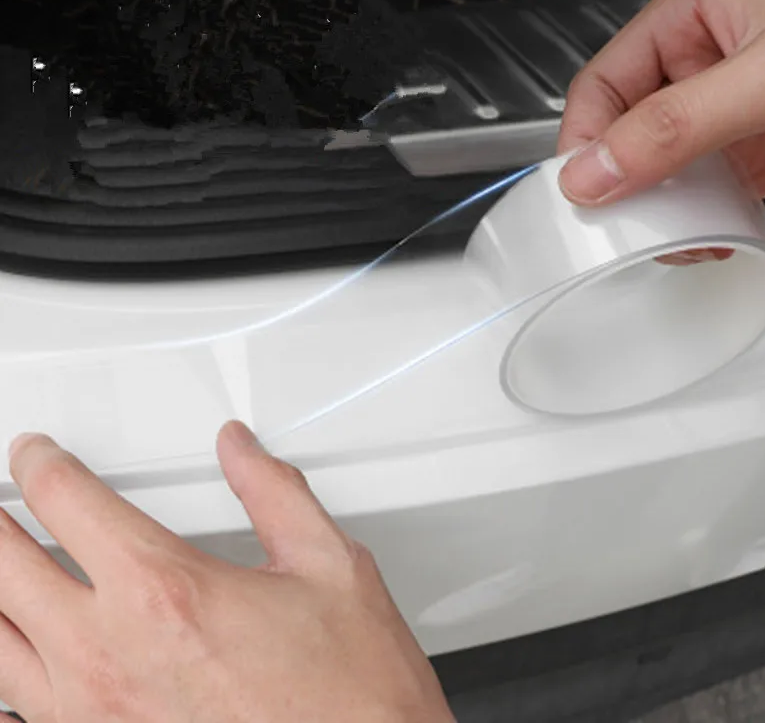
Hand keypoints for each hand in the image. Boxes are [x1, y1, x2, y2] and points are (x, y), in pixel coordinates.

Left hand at [0, 422, 453, 722]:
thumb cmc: (349, 692)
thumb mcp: (327, 566)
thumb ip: (274, 492)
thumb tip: (241, 450)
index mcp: (166, 591)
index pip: (68, 502)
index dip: (39, 464)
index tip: (34, 455)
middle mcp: (110, 655)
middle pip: (5, 567)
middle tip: (3, 503)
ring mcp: (91, 716)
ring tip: (2, 561)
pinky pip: (15, 708)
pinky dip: (6, 665)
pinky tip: (15, 651)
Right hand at [558, 0, 764, 261]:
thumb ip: (677, 123)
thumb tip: (593, 171)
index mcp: (692, 20)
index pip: (602, 83)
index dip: (582, 138)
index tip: (581, 191)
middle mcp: (703, 68)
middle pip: (623, 132)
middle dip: (618, 182)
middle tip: (621, 221)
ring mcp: (728, 118)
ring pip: (656, 170)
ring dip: (656, 210)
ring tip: (672, 235)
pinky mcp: (756, 158)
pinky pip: (700, 195)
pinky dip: (693, 224)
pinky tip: (706, 236)